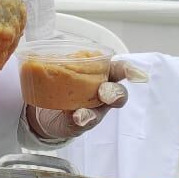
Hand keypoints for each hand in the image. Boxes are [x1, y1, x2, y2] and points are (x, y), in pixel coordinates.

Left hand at [25, 60, 147, 141]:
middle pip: (117, 93)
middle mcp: (102, 93)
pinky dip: (81, 120)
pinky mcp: (82, 123)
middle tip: (104, 94)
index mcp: (101, 74)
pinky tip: (76, 119)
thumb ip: (59, 61)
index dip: (130, 70)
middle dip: (114, 93)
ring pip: (101, 111)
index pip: (119, 70)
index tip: (135, 75)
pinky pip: (84, 122)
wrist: (46, 110)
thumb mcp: (62, 69)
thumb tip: (44, 55)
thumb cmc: (62, 83)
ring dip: (94, 111)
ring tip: (84, 114)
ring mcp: (94, 110)